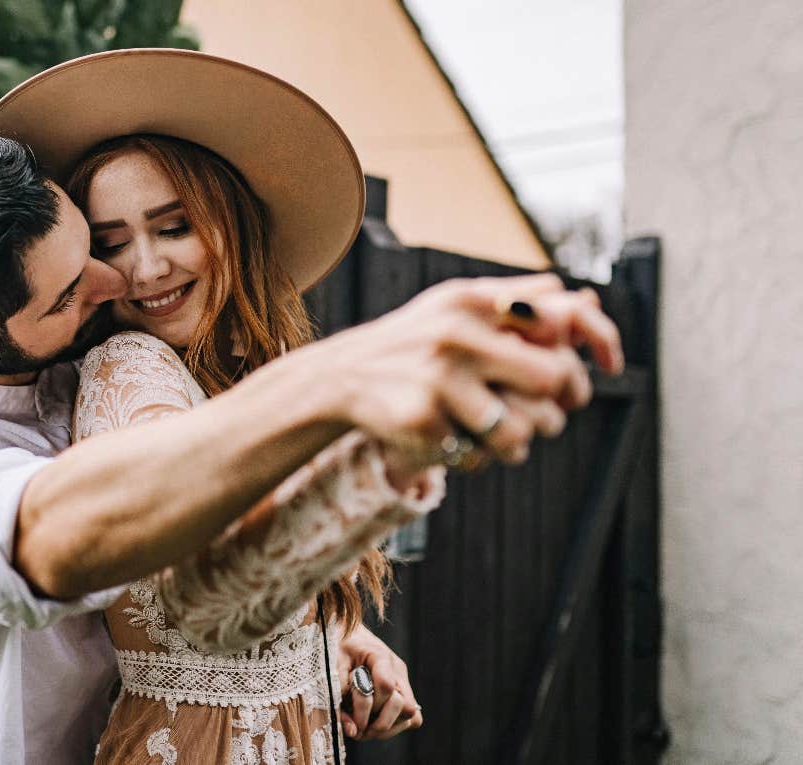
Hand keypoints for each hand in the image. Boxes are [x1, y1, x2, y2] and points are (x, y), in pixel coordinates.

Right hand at [309, 274, 620, 470]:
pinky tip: (452, 441)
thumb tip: (583, 296)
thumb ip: (517, 299)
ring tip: (499, 437)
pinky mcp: (422, 420)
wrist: (341, 376)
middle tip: (549, 414)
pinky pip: (477, 456)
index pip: (560, 317)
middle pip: (551, 379)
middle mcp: (457, 333)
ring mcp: (438, 377)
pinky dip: (473, 457)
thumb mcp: (456, 306)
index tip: (610, 364)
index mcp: (472, 300)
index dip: (599, 339)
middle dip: (557, 405)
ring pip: (520, 431)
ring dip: (517, 444)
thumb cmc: (413, 340)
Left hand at [336, 623, 421, 740]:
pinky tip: (376, 723)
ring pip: (411, 714)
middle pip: (404, 705)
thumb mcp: (331, 666)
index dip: (368, 707)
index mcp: (379, 656)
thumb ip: (339, 696)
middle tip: (359, 730)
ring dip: (387, 727)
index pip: (386, 685)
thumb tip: (353, 731)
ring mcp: (403, 680)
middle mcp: (397, 669)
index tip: (352, 720)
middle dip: (380, 723)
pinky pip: (414, 716)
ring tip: (365, 729)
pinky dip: (396, 725)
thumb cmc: (336, 647)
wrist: (345, 632)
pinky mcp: (404, 691)